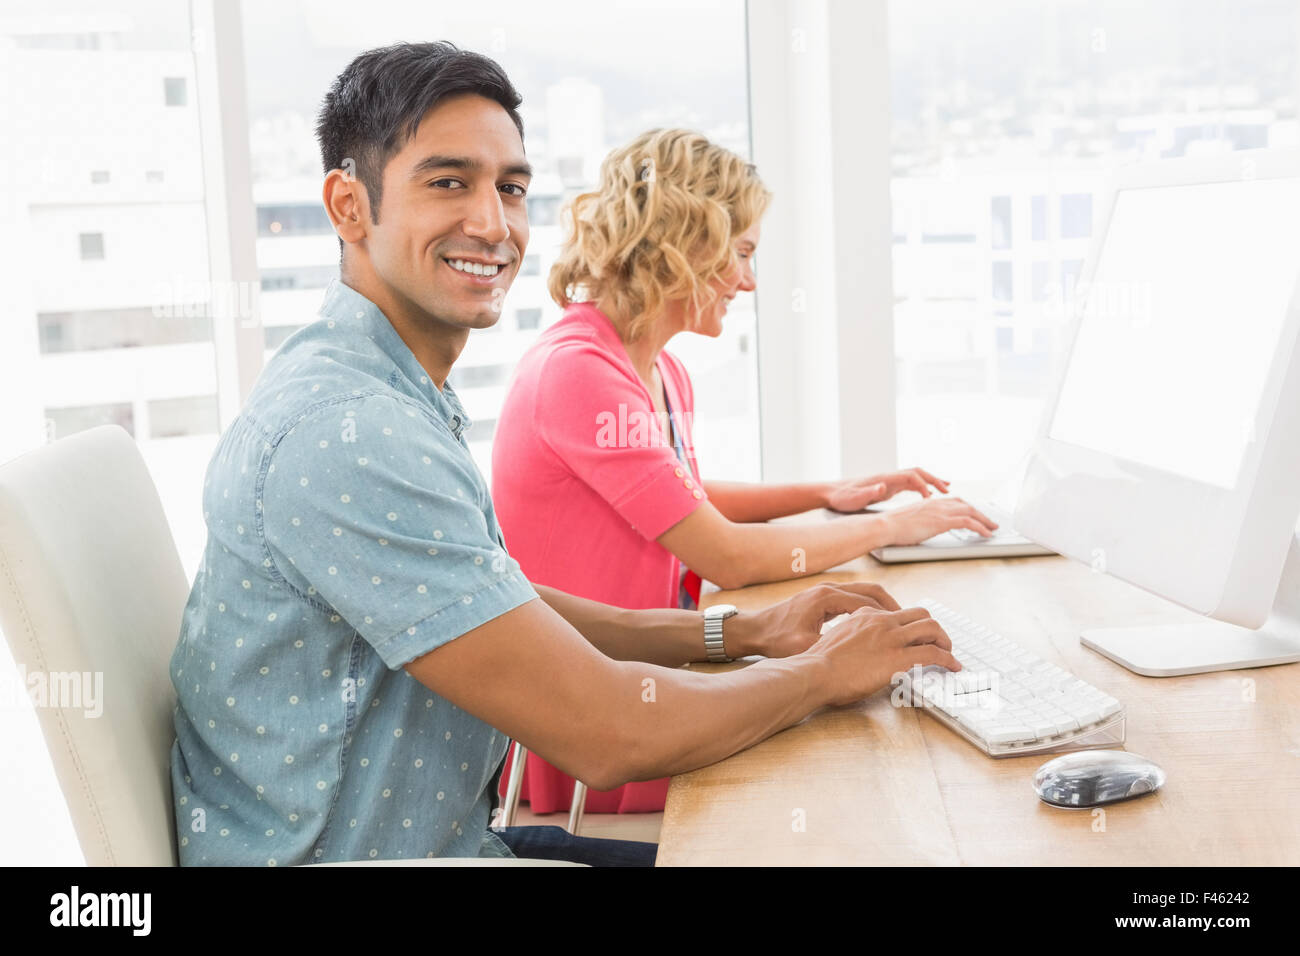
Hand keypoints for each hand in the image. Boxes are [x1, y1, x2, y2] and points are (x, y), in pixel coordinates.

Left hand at [729, 581, 901, 658]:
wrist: (752, 631)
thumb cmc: (774, 640)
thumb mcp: (804, 649)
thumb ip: (831, 650)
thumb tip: (856, 661)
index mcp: (826, 599)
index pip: (869, 602)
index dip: (891, 616)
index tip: (908, 629)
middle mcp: (827, 590)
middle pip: (871, 591)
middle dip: (893, 607)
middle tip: (912, 623)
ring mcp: (824, 592)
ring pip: (863, 593)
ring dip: (882, 606)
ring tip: (899, 624)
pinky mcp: (820, 599)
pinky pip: (852, 599)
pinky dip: (867, 608)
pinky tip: (873, 625)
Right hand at [809, 604, 958, 706]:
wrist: (814, 672)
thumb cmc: (817, 664)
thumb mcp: (834, 640)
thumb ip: (850, 638)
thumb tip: (858, 651)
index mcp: (863, 615)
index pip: (895, 614)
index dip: (908, 626)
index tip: (913, 637)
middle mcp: (880, 621)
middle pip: (919, 614)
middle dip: (933, 628)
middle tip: (938, 642)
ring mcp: (891, 638)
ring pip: (931, 628)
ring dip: (944, 640)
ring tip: (949, 653)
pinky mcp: (899, 657)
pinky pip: (933, 653)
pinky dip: (948, 659)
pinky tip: (952, 666)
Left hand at [824, 467, 949, 511]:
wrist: (832, 493)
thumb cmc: (843, 497)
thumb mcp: (855, 498)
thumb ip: (869, 492)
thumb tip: (882, 486)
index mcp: (884, 478)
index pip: (910, 477)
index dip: (922, 486)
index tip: (931, 499)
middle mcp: (889, 476)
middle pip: (917, 472)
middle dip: (934, 479)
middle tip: (948, 490)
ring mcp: (890, 480)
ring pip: (916, 476)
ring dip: (931, 481)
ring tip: (947, 489)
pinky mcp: (889, 486)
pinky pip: (911, 484)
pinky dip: (923, 487)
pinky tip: (929, 495)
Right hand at [878, 497, 997, 544]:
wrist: (885, 525)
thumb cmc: (892, 526)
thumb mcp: (910, 521)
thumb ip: (921, 521)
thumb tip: (924, 528)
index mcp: (929, 502)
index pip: (954, 501)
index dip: (967, 508)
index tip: (974, 514)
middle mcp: (937, 503)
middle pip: (966, 505)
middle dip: (980, 513)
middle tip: (989, 521)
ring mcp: (941, 511)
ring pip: (971, 512)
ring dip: (984, 520)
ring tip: (992, 528)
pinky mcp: (942, 521)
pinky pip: (968, 522)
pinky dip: (980, 527)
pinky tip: (986, 533)